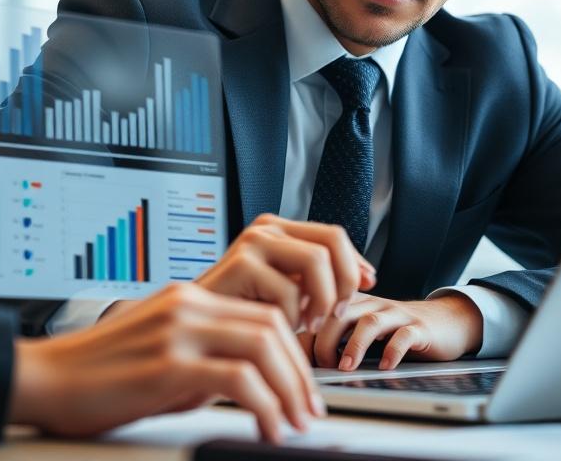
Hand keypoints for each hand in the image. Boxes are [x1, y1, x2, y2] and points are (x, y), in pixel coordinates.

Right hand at [9, 283, 322, 441]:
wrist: (43, 378)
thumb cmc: (97, 374)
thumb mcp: (161, 352)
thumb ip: (204, 355)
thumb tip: (250, 384)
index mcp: (190, 300)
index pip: (264, 314)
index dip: (294, 354)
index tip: (303, 390)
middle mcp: (189, 307)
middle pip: (272, 327)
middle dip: (300, 373)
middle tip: (309, 412)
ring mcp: (179, 332)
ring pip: (263, 347)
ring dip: (290, 390)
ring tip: (295, 424)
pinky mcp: (168, 365)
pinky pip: (238, 379)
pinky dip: (264, 406)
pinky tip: (265, 429)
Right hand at [195, 214, 376, 332]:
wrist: (193, 331)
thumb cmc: (239, 316)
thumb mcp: (287, 291)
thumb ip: (317, 280)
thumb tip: (367, 275)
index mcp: (278, 232)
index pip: (334, 235)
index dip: (355, 263)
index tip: (367, 287)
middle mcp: (266, 230)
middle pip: (332, 240)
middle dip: (345, 279)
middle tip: (337, 312)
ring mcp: (253, 243)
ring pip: (316, 261)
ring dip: (322, 300)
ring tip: (310, 325)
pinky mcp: (240, 264)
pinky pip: (289, 291)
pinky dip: (292, 318)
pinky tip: (280, 329)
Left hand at [299, 292, 483, 370]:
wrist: (445, 322)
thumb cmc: (395, 330)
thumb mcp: (360, 329)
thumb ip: (331, 336)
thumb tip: (292, 358)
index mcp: (351, 301)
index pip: (319, 308)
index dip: (302, 330)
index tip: (290, 355)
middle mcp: (371, 303)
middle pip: (339, 312)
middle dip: (324, 340)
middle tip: (319, 367)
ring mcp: (396, 314)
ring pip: (369, 322)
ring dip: (353, 346)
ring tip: (344, 368)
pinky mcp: (420, 327)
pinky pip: (404, 335)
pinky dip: (392, 352)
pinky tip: (385, 368)